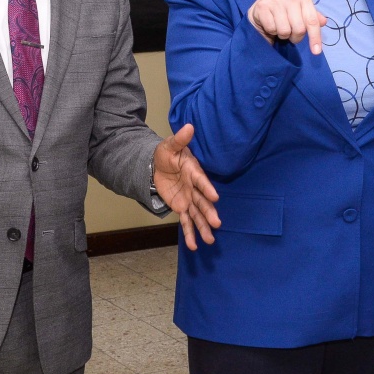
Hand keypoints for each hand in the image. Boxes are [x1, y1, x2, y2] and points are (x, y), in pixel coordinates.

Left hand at [153, 124, 220, 249]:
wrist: (157, 165)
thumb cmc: (166, 154)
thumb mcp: (169, 145)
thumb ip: (179, 139)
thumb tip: (189, 126)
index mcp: (193, 171)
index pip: (201, 181)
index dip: (207, 188)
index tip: (215, 197)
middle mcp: (194, 187)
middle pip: (203, 202)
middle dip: (209, 213)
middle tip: (217, 223)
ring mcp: (189, 199)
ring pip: (197, 215)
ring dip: (203, 227)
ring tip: (210, 240)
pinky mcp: (182, 207)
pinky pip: (186, 222)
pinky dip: (190, 234)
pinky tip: (195, 246)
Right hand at [248, 0, 328, 53]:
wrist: (262, 8)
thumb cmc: (286, 14)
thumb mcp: (301, 15)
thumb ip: (313, 19)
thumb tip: (324, 22)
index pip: (312, 21)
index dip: (315, 38)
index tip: (316, 52)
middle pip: (299, 29)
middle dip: (295, 37)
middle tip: (290, 33)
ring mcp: (276, 1)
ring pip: (284, 30)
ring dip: (282, 35)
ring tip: (279, 27)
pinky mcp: (263, 7)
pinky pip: (271, 28)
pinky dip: (271, 31)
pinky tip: (270, 24)